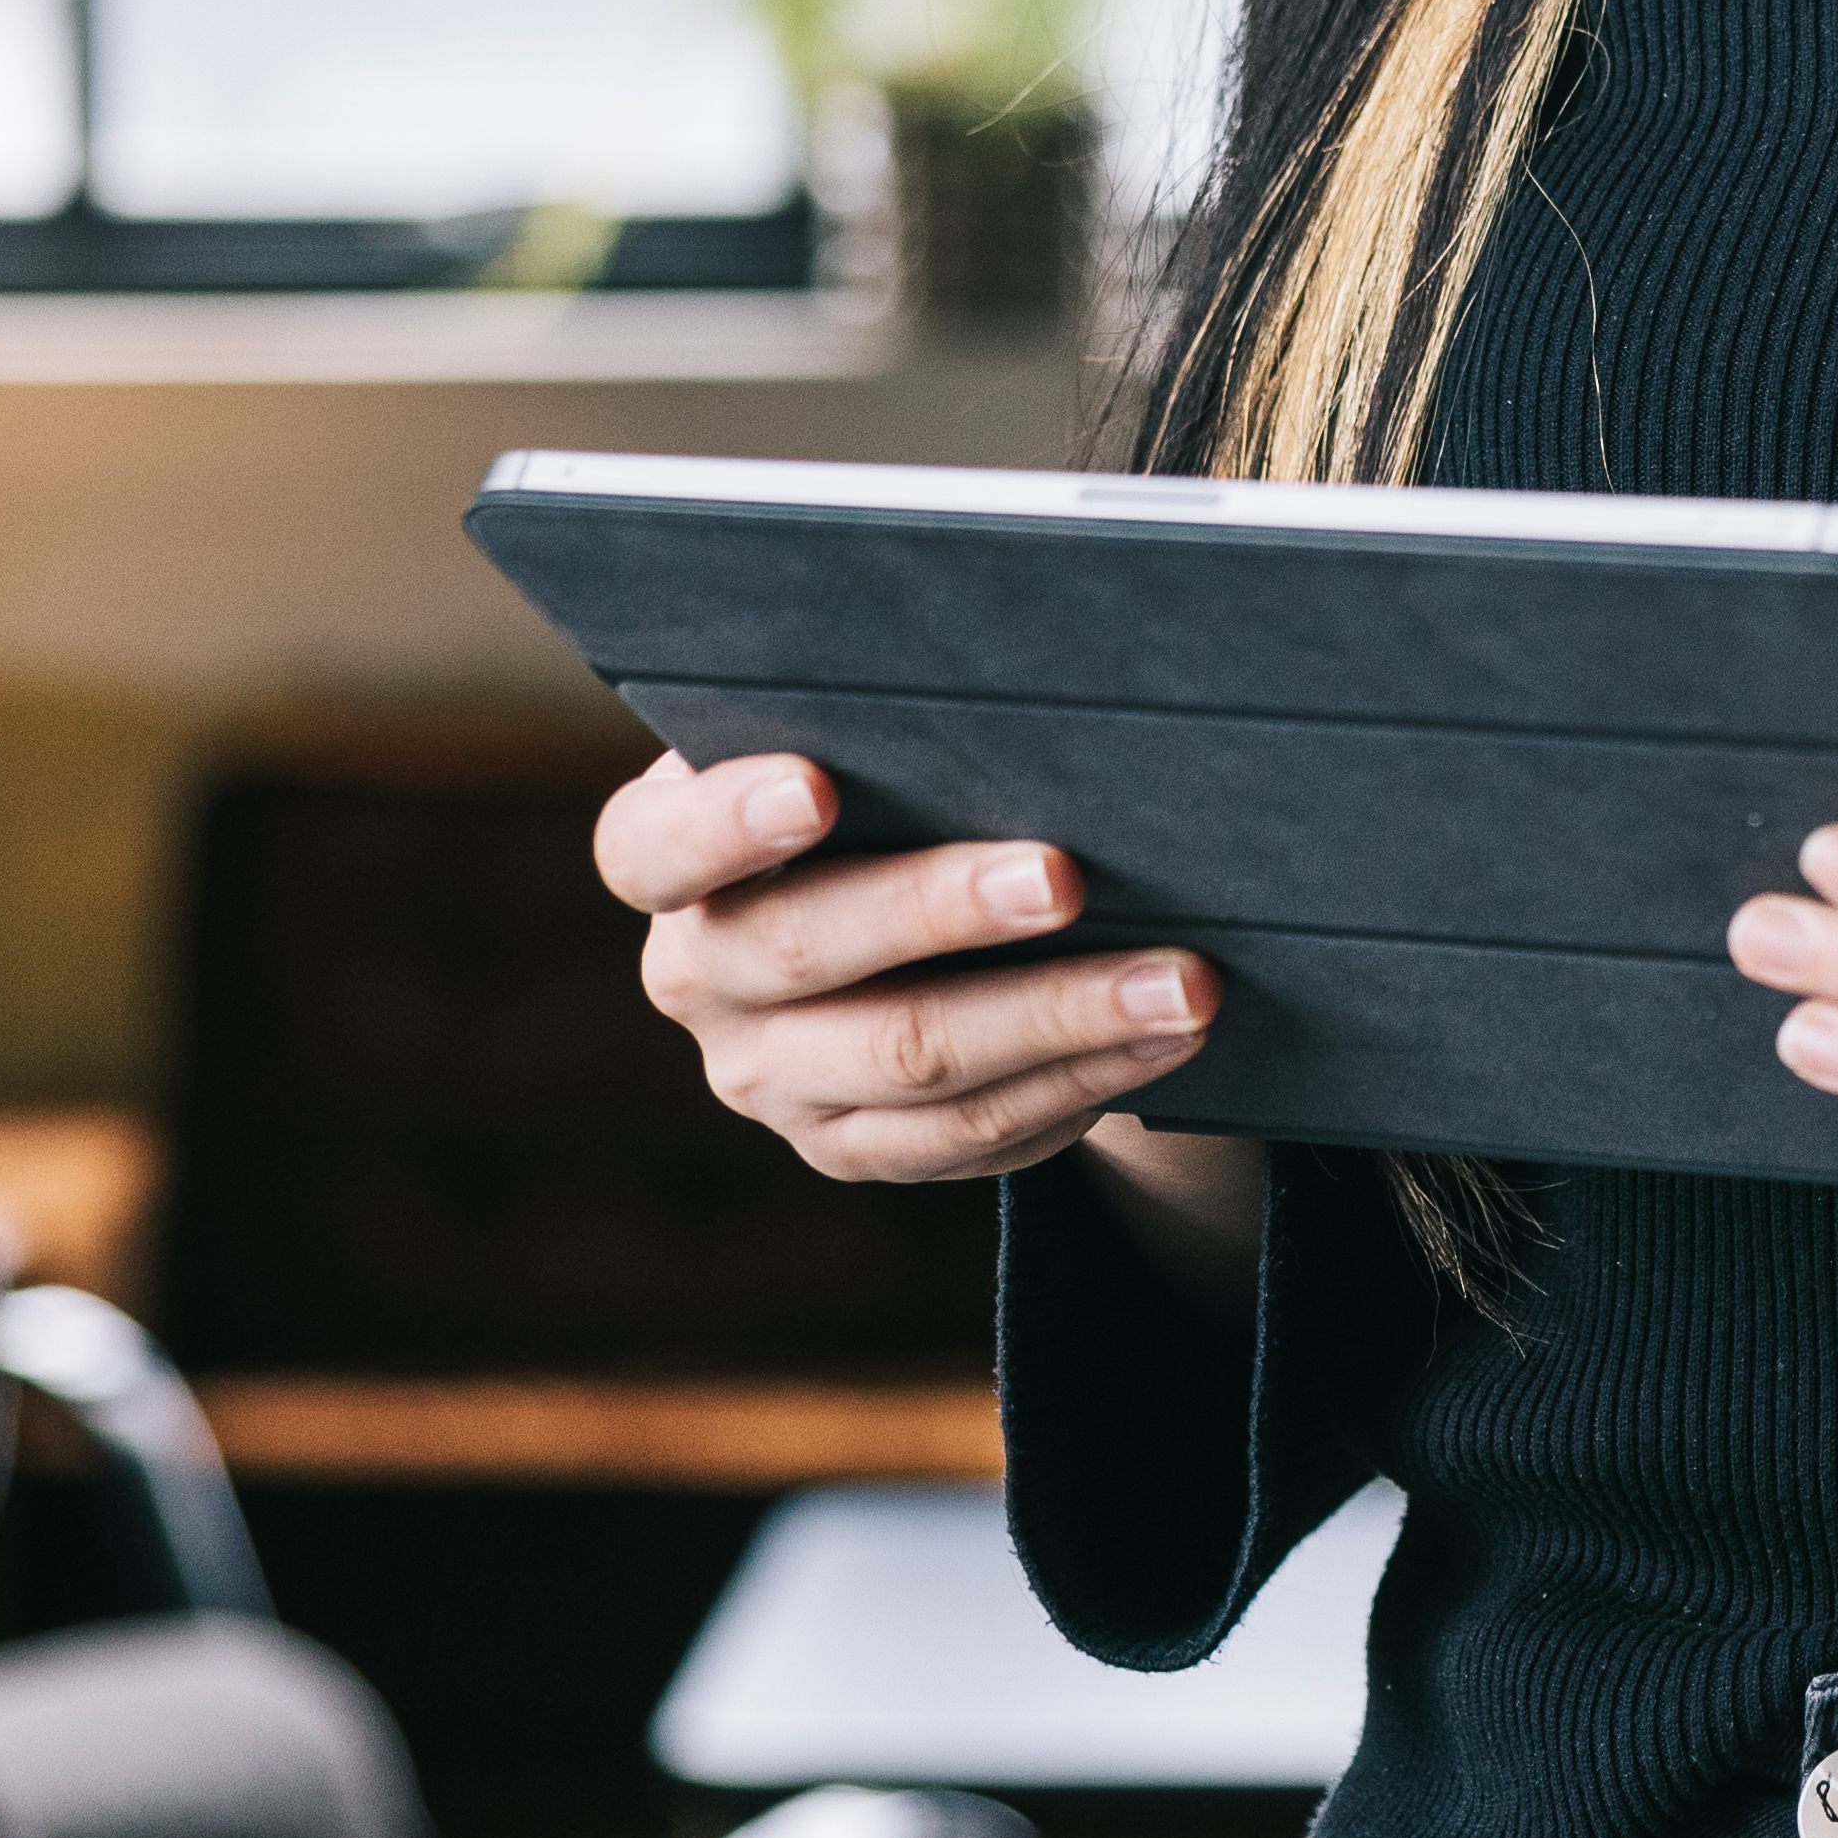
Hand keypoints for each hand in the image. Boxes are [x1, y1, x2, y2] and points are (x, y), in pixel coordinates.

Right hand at [596, 750, 1268, 1282]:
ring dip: (1060, 1014)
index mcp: (664, 852)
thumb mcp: (856, 743)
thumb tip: (1037, 688)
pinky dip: (1079, 1079)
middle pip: (807, 951)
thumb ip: (886, 724)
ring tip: (1181, 980)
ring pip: (911, 1058)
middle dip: (943, 909)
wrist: (905, 921)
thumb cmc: (888, 778)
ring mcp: (769, 1079)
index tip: (816, 783)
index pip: (656, 845)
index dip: (727, 820)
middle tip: (1063, 877)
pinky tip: (1163, 1039)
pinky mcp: (851, 1149)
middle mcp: (696, 973)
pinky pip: (968, 1132)